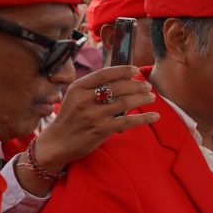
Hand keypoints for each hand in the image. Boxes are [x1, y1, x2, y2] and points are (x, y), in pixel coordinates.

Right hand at [30, 66, 158, 179]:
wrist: (57, 142)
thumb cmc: (71, 118)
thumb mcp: (75, 97)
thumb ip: (93, 88)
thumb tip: (122, 79)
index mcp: (78, 88)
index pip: (104, 74)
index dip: (122, 70)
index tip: (136, 70)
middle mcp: (84, 99)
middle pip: (118, 87)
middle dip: (136, 85)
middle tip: (147, 86)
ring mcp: (93, 115)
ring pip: (124, 102)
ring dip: (142, 98)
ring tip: (152, 97)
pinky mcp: (101, 130)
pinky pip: (127, 121)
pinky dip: (144, 118)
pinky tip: (155, 116)